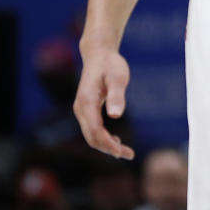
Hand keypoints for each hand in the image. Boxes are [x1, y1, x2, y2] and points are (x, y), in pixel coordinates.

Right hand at [72, 44, 134, 159]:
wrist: (98, 54)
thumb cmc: (110, 64)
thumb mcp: (118, 77)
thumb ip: (117, 96)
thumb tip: (116, 116)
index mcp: (87, 102)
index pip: (94, 131)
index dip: (107, 144)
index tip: (122, 152)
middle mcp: (80, 108)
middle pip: (91, 137)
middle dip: (108, 148)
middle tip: (128, 154)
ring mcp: (81, 109)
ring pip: (90, 135)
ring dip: (105, 145)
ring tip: (124, 151)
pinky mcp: (85, 109)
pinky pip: (91, 129)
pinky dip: (102, 138)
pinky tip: (116, 141)